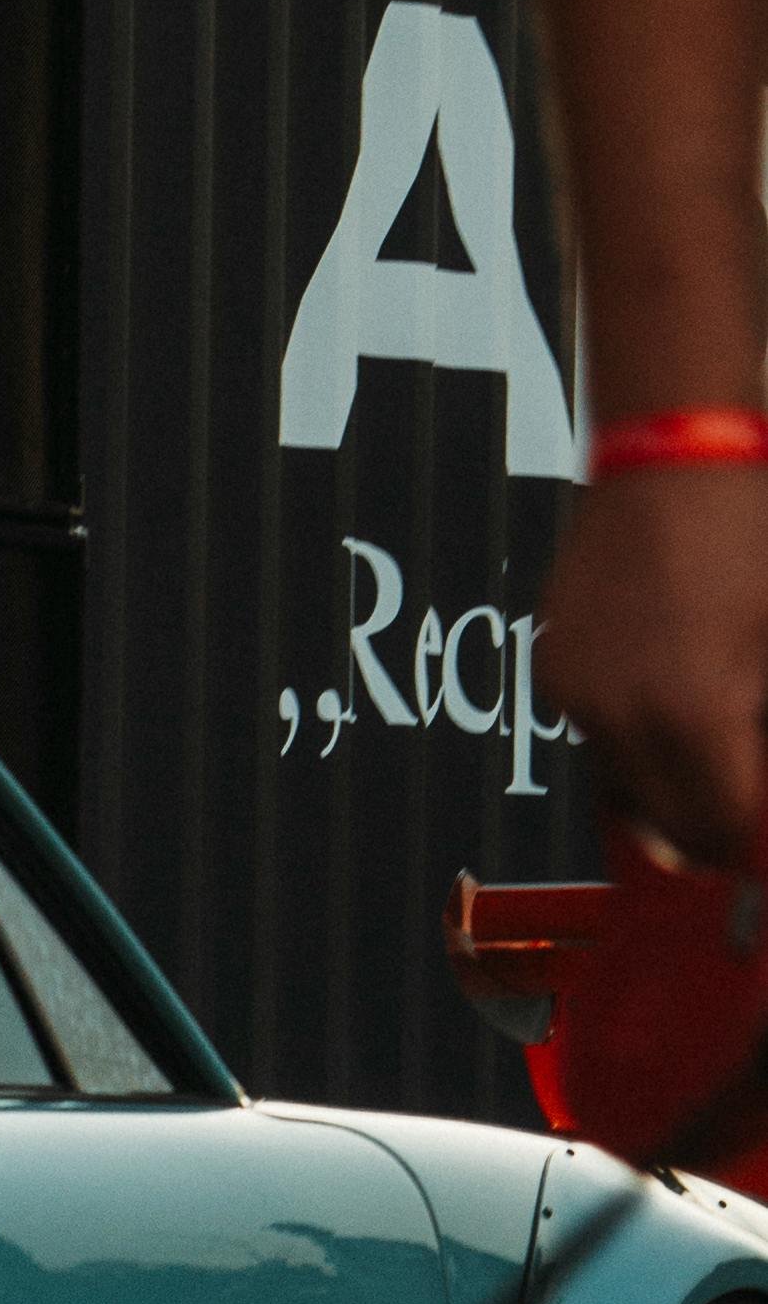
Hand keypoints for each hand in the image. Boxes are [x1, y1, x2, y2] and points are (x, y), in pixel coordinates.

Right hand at [539, 464, 767, 862]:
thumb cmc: (748, 534)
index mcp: (695, 710)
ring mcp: (580, 696)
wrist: (671, 458)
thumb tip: (754, 786)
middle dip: (709, 827)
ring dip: (669, 781)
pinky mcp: (555, 672)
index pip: (723, 822)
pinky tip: (665, 688)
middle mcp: (624, 717)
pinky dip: (633, 733)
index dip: (748, 843)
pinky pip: (596, 735)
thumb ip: (760, 725)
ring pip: (626, 784)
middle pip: (666, 823)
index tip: (759, 845)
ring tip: (709, 739)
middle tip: (741, 816)